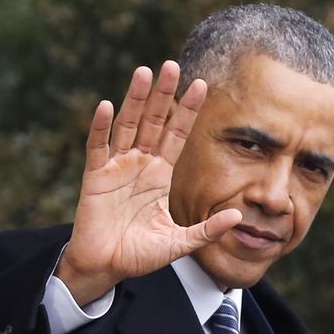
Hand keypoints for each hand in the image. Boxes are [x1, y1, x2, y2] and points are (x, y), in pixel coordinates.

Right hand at [56, 61, 241, 305]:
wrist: (106, 268)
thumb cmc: (140, 255)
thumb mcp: (179, 242)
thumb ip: (207, 230)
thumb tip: (238, 217)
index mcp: (160, 174)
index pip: (177, 135)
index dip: (187, 111)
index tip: (201, 85)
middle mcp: (140, 164)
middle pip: (153, 121)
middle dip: (163, 94)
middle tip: (172, 65)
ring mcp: (116, 168)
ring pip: (127, 125)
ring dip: (135, 100)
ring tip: (144, 73)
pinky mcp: (95, 177)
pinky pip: (98, 147)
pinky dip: (101, 127)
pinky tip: (106, 106)